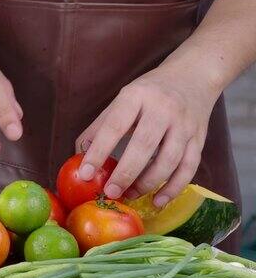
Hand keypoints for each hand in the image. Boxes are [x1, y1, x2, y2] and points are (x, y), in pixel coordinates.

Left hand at [75, 65, 220, 206]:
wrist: (192, 76)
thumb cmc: (149, 93)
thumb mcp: (122, 100)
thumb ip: (100, 127)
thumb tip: (78, 156)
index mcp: (136, 96)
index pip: (114, 126)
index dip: (98, 151)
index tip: (85, 173)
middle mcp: (163, 109)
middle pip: (144, 145)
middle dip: (125, 172)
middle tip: (110, 192)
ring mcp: (184, 124)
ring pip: (169, 160)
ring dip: (148, 183)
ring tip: (130, 196)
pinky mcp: (199, 138)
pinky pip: (189, 168)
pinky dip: (174, 188)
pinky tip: (158, 201)